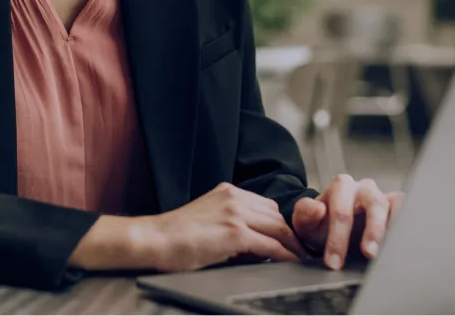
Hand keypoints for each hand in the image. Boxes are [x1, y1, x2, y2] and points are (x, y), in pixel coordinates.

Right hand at [146, 182, 308, 271]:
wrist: (155, 239)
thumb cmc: (176, 236)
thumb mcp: (208, 219)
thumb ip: (232, 223)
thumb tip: (256, 246)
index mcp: (226, 191)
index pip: (264, 205)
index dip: (278, 223)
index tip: (287, 238)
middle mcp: (233, 197)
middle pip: (275, 214)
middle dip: (288, 233)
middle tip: (299, 250)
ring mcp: (235, 213)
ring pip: (277, 227)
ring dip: (290, 244)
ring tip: (298, 258)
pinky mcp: (235, 232)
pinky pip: (271, 244)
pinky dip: (284, 254)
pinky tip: (290, 262)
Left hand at [292, 175, 403, 269]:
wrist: (330, 228)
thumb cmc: (320, 225)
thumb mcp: (306, 221)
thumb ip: (305, 213)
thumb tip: (319, 209)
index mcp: (341, 186)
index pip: (341, 210)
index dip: (337, 238)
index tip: (334, 262)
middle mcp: (365, 189)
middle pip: (374, 204)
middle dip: (373, 230)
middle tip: (369, 255)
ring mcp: (383, 198)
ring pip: (396, 205)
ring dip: (396, 227)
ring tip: (394, 250)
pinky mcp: (396, 210)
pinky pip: (408, 213)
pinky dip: (409, 226)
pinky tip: (405, 246)